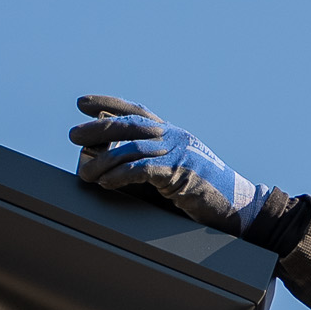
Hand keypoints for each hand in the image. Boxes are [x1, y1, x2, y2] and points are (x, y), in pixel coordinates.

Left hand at [68, 96, 268, 235]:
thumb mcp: (173, 169)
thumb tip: (110, 158)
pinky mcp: (181, 174)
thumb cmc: (202, 192)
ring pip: (132, 149)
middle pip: (129, 125)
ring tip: (85, 174)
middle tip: (73, 135)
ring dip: (104, 161)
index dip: (108, 103)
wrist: (238, 206)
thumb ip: (148, 161)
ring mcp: (179, 153)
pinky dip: (121, 175)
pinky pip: (144, 170)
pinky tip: (106, 182)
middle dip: (97, 128)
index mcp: (172, 132)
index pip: (136, 110)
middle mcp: (174, 137)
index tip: (82, 103)